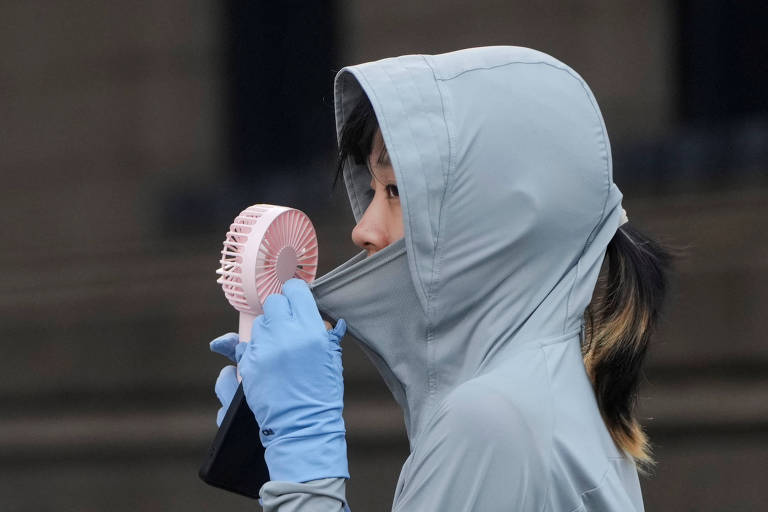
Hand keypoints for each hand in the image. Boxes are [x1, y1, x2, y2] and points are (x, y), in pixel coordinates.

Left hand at [210, 278, 348, 482]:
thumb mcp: (332, 360)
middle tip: (289, 326)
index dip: (296, 294)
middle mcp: (285, 335)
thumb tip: (329, 322)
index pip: (295, 291)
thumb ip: (327, 336)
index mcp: (311, 331)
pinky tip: (269, 363)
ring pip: (260, 323)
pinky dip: (257, 350)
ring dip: (269, 331)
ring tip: (280, 350)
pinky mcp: (247, 365)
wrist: (303, 427)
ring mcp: (263, 350)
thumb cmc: (322, 395)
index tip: (297, 300)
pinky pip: (247, 345)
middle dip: (282, 311)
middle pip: (274, 302)